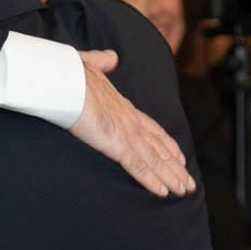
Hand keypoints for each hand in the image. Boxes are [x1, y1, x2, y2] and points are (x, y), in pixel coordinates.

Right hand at [68, 50, 194, 198]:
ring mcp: (125, 131)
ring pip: (154, 159)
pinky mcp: (116, 143)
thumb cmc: (71, 72)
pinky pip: (138, 165)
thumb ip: (103, 63)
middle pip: (159, 147)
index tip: (179, 155)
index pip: (151, 128)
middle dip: (175, 166)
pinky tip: (163, 191)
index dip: (167, 143)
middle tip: (188, 182)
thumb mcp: (90, 65)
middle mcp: (130, 119)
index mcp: (123, 105)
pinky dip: (152, 180)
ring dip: (171, 176)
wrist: (63, 78)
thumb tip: (112, 57)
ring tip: (184, 190)